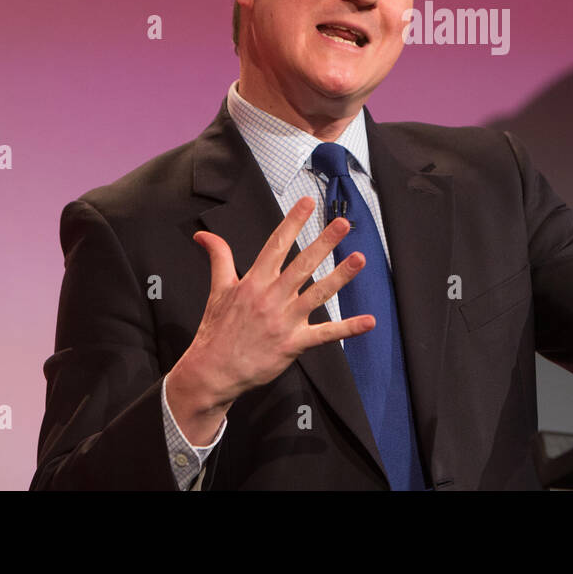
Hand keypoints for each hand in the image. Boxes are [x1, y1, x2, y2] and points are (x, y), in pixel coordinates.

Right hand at [167, 197, 374, 435]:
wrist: (212, 371)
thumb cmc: (216, 330)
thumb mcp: (218, 289)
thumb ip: (218, 258)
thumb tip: (203, 234)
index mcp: (254, 281)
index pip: (276, 244)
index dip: (293, 222)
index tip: (308, 202)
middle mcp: (272, 297)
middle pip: (302, 264)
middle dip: (324, 242)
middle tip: (342, 223)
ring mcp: (285, 320)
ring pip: (318, 293)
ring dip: (341, 276)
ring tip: (360, 259)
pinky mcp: (294, 344)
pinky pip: (326, 334)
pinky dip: (348, 328)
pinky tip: (368, 321)